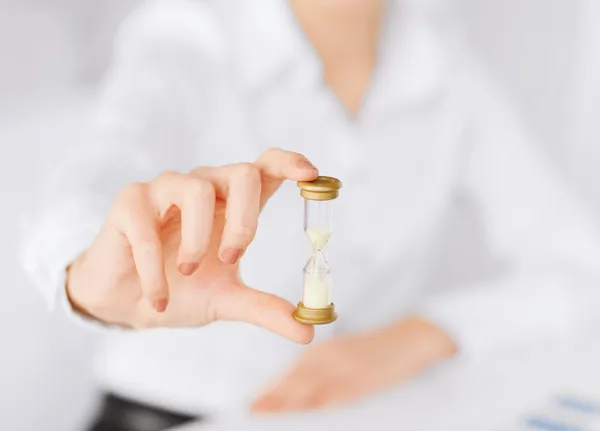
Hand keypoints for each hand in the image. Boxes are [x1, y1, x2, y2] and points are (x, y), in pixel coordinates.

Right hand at [66, 148, 317, 342]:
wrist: (127, 302)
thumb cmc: (181, 289)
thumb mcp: (227, 301)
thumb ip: (266, 309)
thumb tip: (309, 330)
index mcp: (232, 204)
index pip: (265, 166)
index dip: (289, 162)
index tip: (312, 174)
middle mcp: (203, 187)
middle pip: (241, 173)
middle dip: (245, 220)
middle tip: (231, 259)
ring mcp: (165, 190)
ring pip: (196, 188)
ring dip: (198, 238)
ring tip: (189, 273)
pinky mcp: (129, 202)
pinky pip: (147, 226)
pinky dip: (156, 267)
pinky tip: (159, 297)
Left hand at [251, 316, 456, 412]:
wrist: (413, 338)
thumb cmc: (376, 351)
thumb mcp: (344, 356)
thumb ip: (319, 371)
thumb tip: (292, 390)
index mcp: (325, 352)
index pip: (291, 374)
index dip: (271, 390)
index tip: (252, 404)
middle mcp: (331, 358)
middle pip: (296, 382)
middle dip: (273, 399)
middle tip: (252, 412)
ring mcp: (347, 369)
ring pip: (313, 390)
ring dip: (288, 404)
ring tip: (267, 415)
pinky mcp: (365, 380)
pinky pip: (339, 396)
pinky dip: (321, 406)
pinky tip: (308, 415)